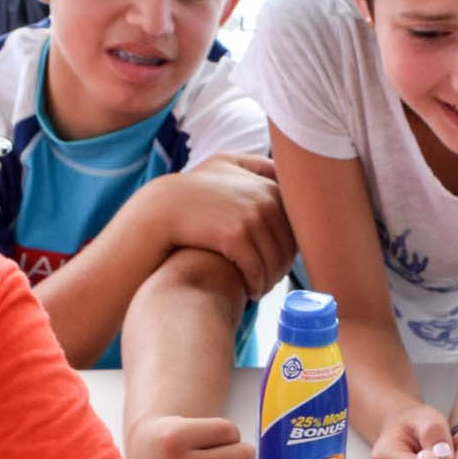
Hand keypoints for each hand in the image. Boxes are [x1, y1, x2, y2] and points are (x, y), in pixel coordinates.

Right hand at [145, 152, 293, 297]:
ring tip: (261, 289)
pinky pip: (257, 269)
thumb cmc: (192, 191)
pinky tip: (250, 293)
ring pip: (275, 260)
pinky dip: (256, 285)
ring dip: (270, 280)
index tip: (281, 258)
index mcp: (268, 185)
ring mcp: (251, 216)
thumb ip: (255, 166)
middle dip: (282, 266)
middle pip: (288, 244)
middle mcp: (264, 197)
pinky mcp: (236, 236)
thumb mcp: (224, 165)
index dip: (291, 245)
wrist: (161, 209)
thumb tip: (280, 174)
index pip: (296, 224)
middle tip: (272, 280)